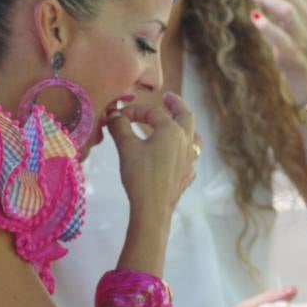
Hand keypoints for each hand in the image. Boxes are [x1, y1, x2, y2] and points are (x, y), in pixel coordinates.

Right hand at [110, 91, 197, 220]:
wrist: (152, 208)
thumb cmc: (140, 175)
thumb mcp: (126, 148)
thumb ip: (120, 127)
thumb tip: (113, 114)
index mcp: (172, 131)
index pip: (153, 112)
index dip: (135, 111)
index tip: (119, 116)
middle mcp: (186, 141)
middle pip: (186, 116)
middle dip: (176, 104)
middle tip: (168, 97)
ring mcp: (190, 160)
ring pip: (194, 137)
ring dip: (186, 127)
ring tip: (180, 123)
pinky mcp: (187, 175)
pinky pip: (191, 158)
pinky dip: (185, 151)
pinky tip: (179, 156)